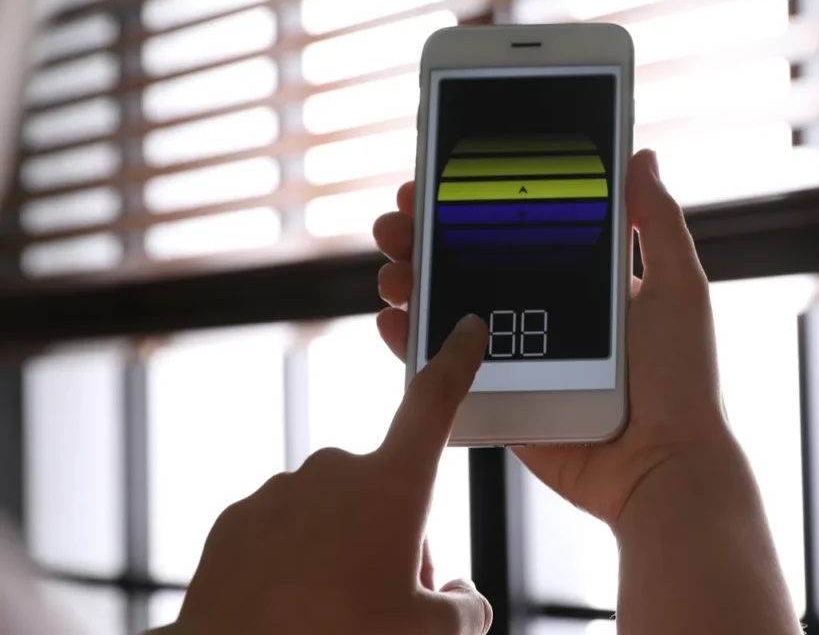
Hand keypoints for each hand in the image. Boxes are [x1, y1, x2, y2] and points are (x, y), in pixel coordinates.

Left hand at [163, 317, 494, 634]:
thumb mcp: (429, 632)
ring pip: (335, 516)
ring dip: (345, 552)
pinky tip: (292, 608)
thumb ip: (465, 607)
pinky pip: (285, 533)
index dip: (456, 361)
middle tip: (389, 597)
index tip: (466, 328)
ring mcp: (281, 492)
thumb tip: (459, 597)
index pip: (434, 402)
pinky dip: (296, 564)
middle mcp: (335, 472)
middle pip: (388, 491)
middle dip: (398, 536)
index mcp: (391, 484)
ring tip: (335, 611)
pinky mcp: (238, 520)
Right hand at [372, 149, 735, 525]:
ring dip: (412, 280)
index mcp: (587, 283)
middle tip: (399, 218)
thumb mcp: (679, 287)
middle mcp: (548, 314)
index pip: (520, 228)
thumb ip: (658, 222)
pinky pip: (446, 367)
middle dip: (428, 236)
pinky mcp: (500, 400)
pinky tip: (393, 318)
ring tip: (392, 265)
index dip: (478, 201)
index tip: (441, 177)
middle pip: (473, 263)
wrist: (663, 467)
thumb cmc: (682, 380)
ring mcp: (519, 357)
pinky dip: (413, 342)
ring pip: (450, 309)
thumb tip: (640, 157)